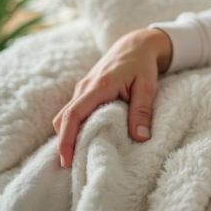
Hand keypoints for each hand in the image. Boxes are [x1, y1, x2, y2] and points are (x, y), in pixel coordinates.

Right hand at [52, 28, 171, 167]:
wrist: (136, 45)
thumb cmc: (142, 65)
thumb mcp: (147, 87)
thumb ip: (142, 111)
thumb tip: (139, 138)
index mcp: (98, 86)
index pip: (73, 114)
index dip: (66, 138)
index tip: (66, 159)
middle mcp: (84, 87)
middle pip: (63, 118)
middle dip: (63, 142)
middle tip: (70, 165)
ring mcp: (82, 89)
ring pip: (66, 115)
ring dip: (67, 135)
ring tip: (76, 157)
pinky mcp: (85, 91)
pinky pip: (73, 111)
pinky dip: (72, 127)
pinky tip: (82, 140)